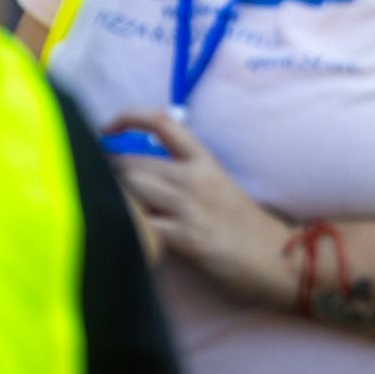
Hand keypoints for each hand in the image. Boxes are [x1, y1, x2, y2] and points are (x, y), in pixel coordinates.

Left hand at [108, 111, 295, 310]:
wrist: (279, 257)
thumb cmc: (244, 225)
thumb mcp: (218, 188)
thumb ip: (182, 176)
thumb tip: (138, 173)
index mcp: (205, 161)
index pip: (163, 122)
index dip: (129, 117)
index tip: (107, 129)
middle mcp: (195, 178)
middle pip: (132, 161)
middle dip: (105, 171)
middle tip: (95, 183)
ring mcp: (190, 207)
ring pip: (130, 189)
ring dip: (112, 198)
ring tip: (111, 209)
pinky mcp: (186, 238)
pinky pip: (141, 225)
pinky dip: (127, 228)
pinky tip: (125, 235)